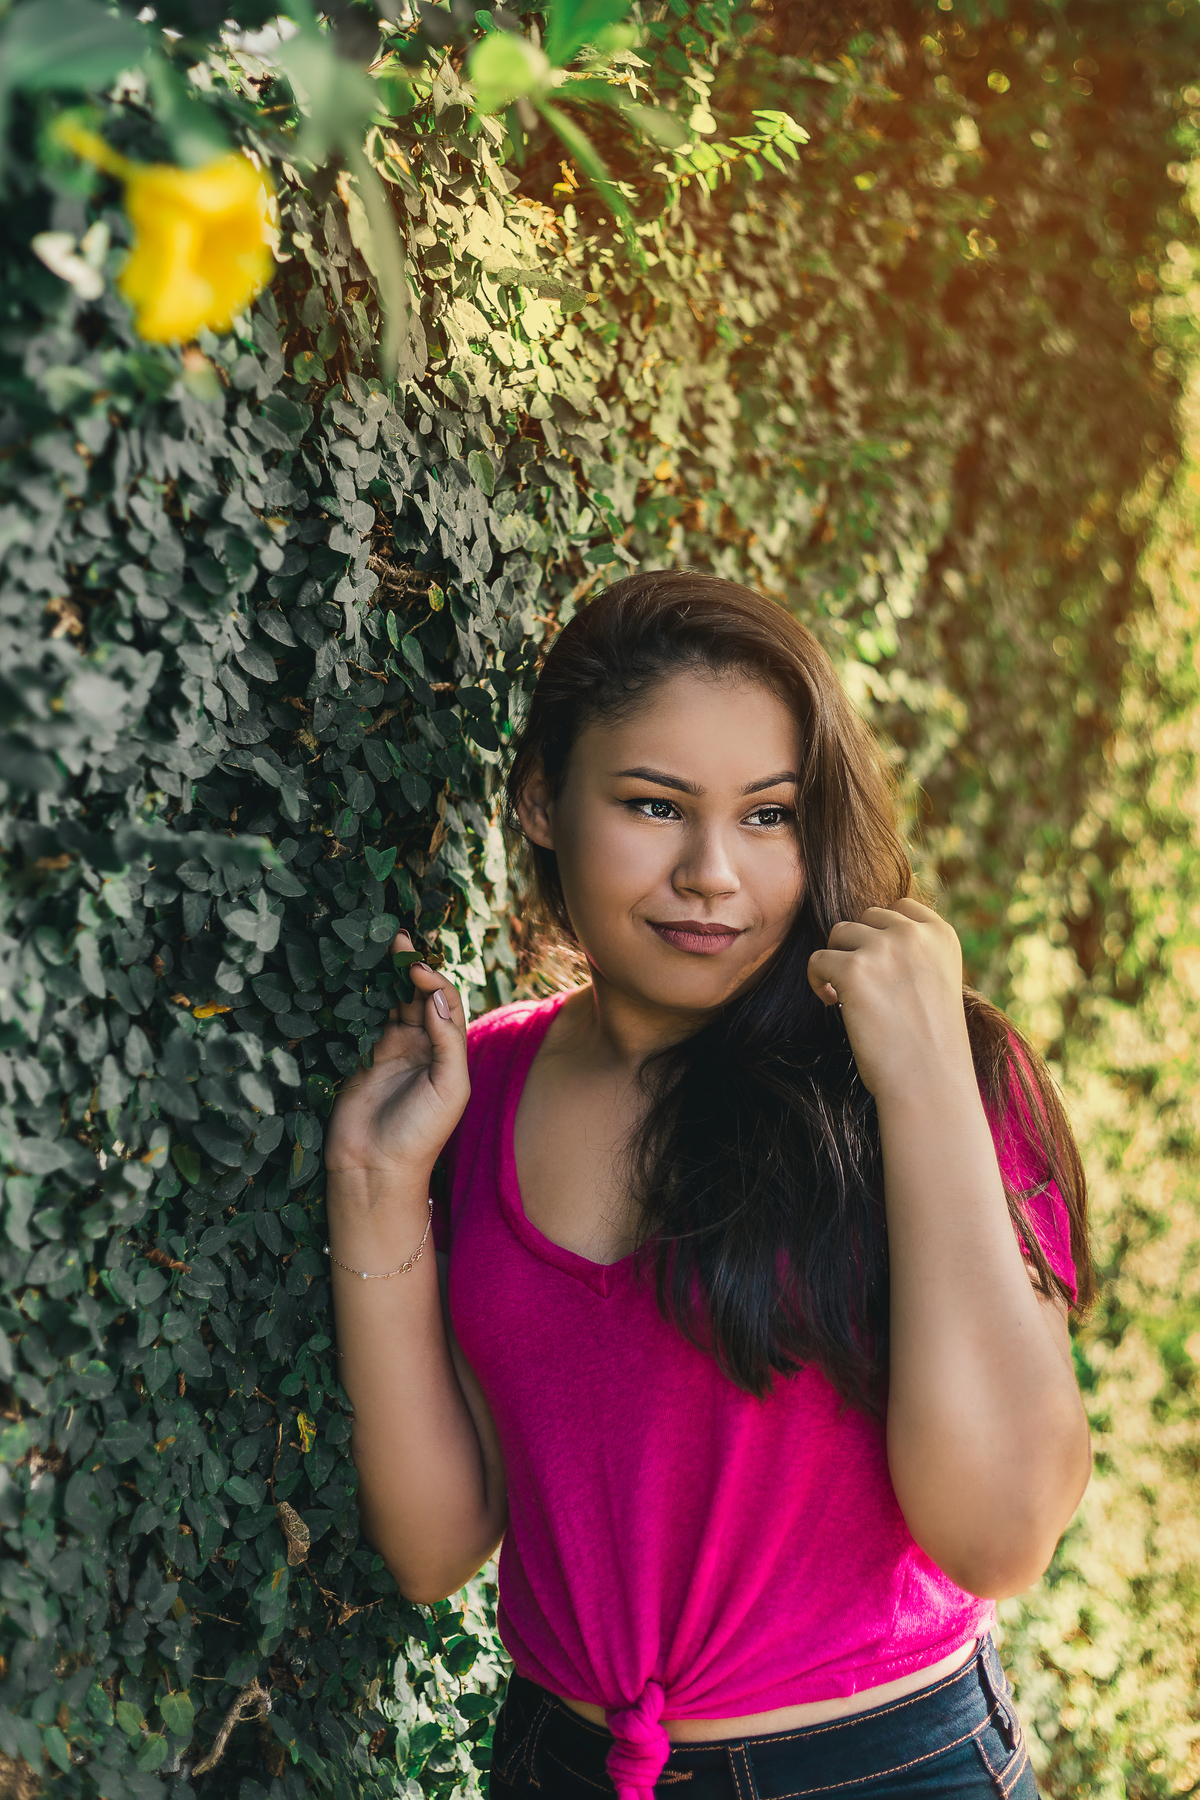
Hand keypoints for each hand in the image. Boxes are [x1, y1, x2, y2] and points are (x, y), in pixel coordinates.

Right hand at [324, 931, 469, 1176]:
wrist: (375, 1168)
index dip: (433, 980)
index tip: (415, 967)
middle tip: (395, 938)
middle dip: (409, 966)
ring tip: (377, 947)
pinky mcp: (360, 1057)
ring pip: (390, 1002)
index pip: (445, 1002)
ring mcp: (389, 1049)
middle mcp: (421, 1046)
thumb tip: (436, 996)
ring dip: (387, 976)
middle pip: (418, 995)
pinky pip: (363, 1019)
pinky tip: (357, 976)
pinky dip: (362, 997)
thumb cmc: (421, 1134)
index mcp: (447, 1051)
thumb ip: (448, 1041)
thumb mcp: (449, 1088)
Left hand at [807, 898, 971, 1101]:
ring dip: (838, 961)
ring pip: (840, 933)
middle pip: (867, 917)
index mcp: (942, 935)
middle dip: (859, 947)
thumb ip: (914, 954)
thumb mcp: (938, 982)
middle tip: (862, 986)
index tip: (879, 966)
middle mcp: (914, 935)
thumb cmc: (931, 1042)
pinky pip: (818, 959)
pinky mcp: (854, 970)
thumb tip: (869, 935)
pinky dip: (817, 981)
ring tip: (845, 995)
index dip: (881, 933)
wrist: (929, 1082)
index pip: (900, 908)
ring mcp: (883, 949)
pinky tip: (832, 1004)